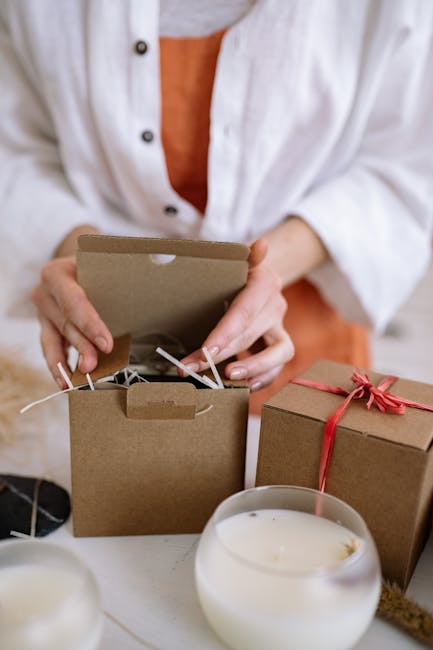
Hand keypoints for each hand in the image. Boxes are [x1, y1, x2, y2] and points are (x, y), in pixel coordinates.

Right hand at [31, 254, 112, 388]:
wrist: (74, 264)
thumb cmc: (94, 264)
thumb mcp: (99, 263)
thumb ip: (115, 276)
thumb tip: (150, 283)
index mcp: (55, 274)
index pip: (74, 302)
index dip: (90, 325)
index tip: (106, 345)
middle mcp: (44, 293)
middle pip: (66, 325)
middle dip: (81, 348)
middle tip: (92, 367)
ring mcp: (41, 311)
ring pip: (52, 341)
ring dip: (64, 364)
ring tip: (71, 384)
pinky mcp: (45, 326)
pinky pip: (51, 348)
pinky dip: (60, 364)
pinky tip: (66, 381)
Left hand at [180, 239, 293, 391]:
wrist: (258, 277)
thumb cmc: (237, 270)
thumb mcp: (236, 258)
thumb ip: (245, 255)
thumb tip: (262, 245)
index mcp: (265, 284)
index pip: (244, 313)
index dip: (225, 334)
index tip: (204, 351)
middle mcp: (276, 306)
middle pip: (250, 335)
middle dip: (219, 355)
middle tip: (190, 368)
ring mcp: (281, 326)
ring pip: (279, 352)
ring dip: (252, 368)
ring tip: (226, 379)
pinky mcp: (279, 343)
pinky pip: (278, 365)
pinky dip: (263, 378)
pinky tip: (243, 387)